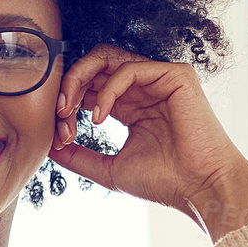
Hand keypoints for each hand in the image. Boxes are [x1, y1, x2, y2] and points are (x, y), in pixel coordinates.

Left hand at [49, 43, 247, 217]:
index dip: (67, 101)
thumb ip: (78, 156)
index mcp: (130, 106)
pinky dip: (107, 90)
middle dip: (68, 83)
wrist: (199, 188)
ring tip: (69, 110)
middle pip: (95, 65)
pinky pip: (129, 68)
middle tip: (57, 111)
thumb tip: (48, 148)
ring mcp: (160, 79)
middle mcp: (144, 88)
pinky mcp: (176, 75)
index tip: (57, 131)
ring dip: (80, 80)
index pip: (90, 85)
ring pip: (108, 57)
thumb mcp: (108, 168)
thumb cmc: (162, 182)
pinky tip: (98, 116)